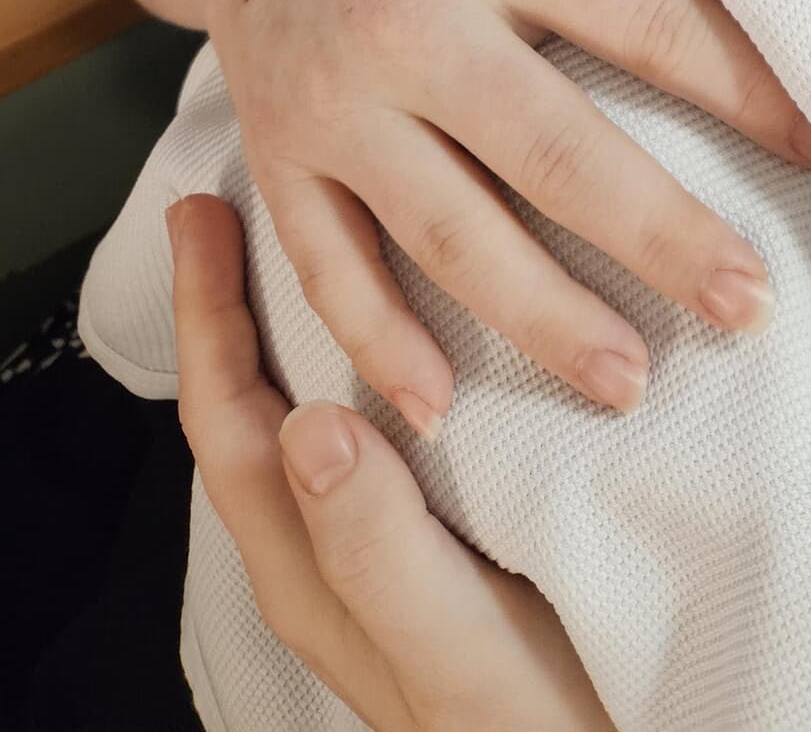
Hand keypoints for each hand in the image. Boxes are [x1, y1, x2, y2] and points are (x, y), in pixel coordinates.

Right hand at [171, 0, 810, 431]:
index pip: (642, 18)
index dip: (743, 86)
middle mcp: (411, 21)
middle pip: (554, 153)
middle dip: (660, 239)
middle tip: (750, 306)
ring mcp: (336, 100)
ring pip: (449, 233)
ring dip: (542, 319)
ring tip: (632, 384)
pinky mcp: (279, 153)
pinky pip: (326, 264)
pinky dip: (377, 341)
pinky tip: (442, 405)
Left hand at [172, 195, 614, 731]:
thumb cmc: (530, 726)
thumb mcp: (451, 645)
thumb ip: (376, 547)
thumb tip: (311, 424)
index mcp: (312, 574)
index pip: (228, 423)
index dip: (208, 315)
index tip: (207, 215)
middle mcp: (334, 558)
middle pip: (256, 411)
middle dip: (240, 302)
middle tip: (244, 203)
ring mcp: (386, 557)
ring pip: (319, 417)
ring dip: (311, 324)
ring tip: (331, 241)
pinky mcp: (450, 551)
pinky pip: (388, 437)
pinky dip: (385, 362)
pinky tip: (433, 330)